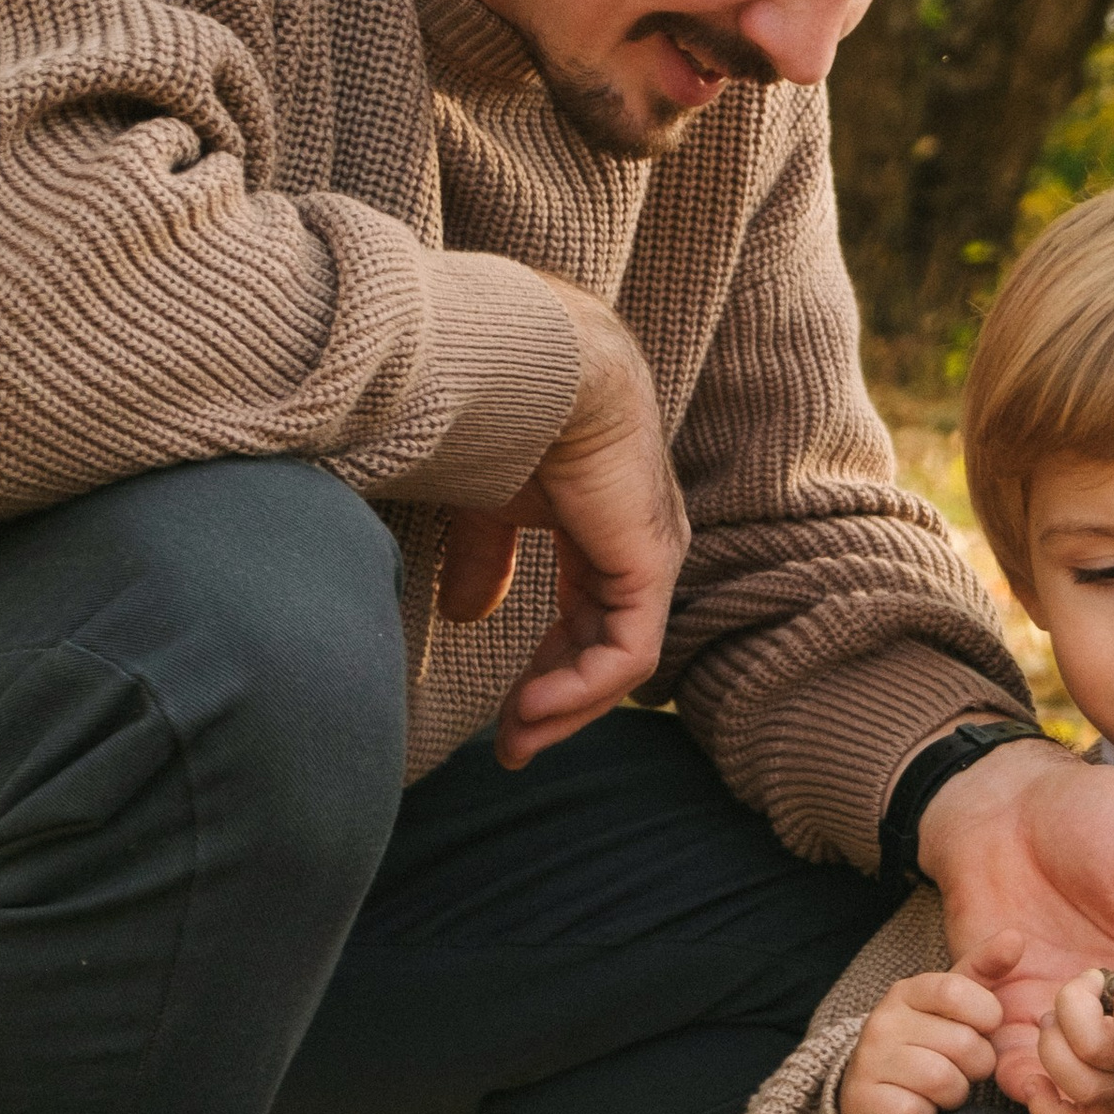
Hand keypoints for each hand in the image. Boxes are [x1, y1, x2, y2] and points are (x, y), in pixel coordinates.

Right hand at [439, 277, 689, 767]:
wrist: (533, 365)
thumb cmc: (507, 415)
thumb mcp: (489, 508)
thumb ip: (483, 561)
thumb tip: (464, 616)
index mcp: (602, 530)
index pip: (585, 619)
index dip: (545, 671)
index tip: (504, 720)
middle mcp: (636, 547)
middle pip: (602, 648)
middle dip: (554, 702)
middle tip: (511, 748)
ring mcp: (649, 556)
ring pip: (619, 661)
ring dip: (564, 706)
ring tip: (515, 739)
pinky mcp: (648, 563)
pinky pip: (627, 652)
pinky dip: (581, 688)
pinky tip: (534, 709)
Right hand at [840, 967, 1005, 1113]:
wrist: (867, 1090)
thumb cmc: (925, 1041)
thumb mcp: (952, 1000)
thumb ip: (984, 968)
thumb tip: (1016, 937)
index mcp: (907, 991)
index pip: (958, 991)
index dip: (986, 1016)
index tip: (983, 1028)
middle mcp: (883, 1021)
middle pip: (963, 1044)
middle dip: (976, 1065)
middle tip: (960, 1067)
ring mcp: (870, 1060)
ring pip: (943, 1081)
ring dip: (954, 1094)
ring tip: (939, 1089)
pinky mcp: (863, 1101)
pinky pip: (917, 1112)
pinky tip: (917, 1107)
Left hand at [918, 743, 1113, 1113]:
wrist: (1005, 803)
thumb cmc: (1094, 815)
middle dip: (1112, 1064)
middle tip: (1085, 995)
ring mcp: (1072, 1019)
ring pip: (1083, 1098)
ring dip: (1067, 1081)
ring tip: (1049, 1025)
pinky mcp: (1013, 1017)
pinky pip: (1021, 1079)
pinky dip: (1022, 1084)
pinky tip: (1020, 1049)